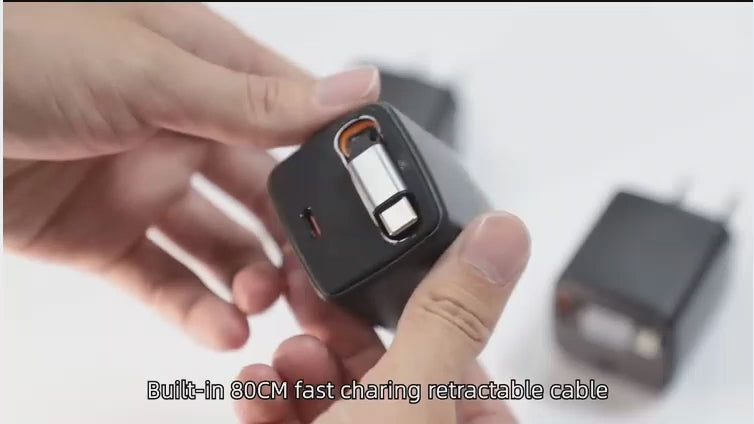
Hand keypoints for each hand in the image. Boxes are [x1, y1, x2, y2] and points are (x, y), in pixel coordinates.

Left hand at [3, 3, 378, 349]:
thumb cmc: (15, 51)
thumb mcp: (152, 71)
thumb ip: (255, 99)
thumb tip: (354, 90)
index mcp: (203, 67)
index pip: (291, 116)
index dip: (330, 160)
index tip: (364, 204)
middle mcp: (182, 125)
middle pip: (264, 191)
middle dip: (295, 233)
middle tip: (317, 274)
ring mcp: (144, 183)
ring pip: (220, 244)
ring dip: (251, 277)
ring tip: (264, 301)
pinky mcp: (105, 237)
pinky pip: (164, 279)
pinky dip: (195, 308)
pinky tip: (222, 326)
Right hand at [234, 212, 530, 423]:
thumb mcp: (410, 398)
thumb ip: (451, 316)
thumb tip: (503, 236)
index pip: (464, 363)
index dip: (424, 315)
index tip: (387, 273)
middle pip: (389, 373)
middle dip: (340, 336)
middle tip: (308, 300)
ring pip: (337, 397)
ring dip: (300, 368)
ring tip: (280, 357)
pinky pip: (293, 423)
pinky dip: (269, 405)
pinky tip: (254, 390)